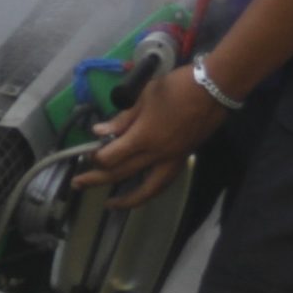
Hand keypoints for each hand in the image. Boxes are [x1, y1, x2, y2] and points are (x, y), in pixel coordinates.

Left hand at [73, 66, 227, 210]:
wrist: (213, 90)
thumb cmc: (176, 87)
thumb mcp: (144, 97)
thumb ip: (122, 119)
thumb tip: (99, 132)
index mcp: (143, 137)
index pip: (112, 157)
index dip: (96, 158)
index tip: (87, 154)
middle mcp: (156, 155)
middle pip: (122, 174)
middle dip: (97, 180)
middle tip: (78, 184)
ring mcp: (171, 160)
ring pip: (146, 189)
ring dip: (126, 199)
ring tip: (111, 205)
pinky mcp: (182, 159)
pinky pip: (162, 183)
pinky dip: (149, 192)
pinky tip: (141, 192)